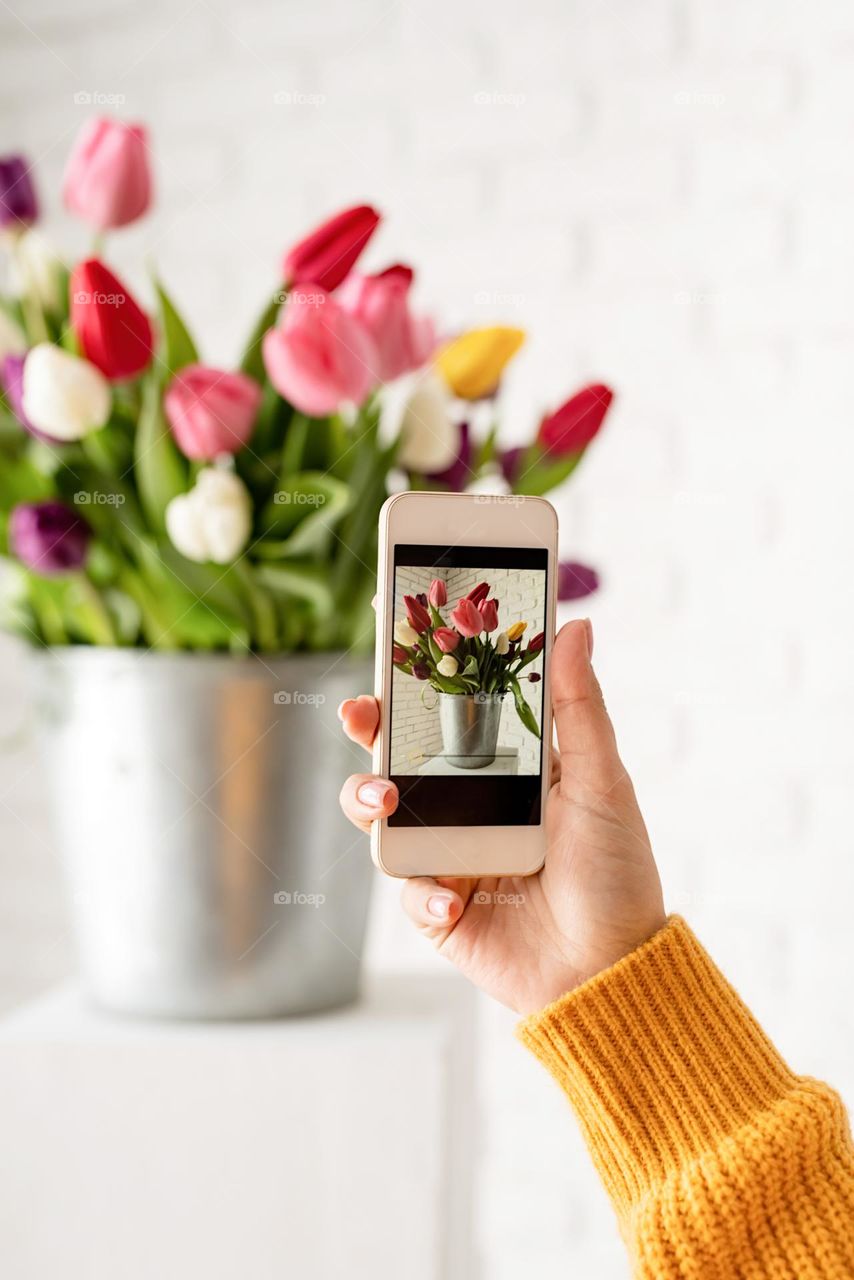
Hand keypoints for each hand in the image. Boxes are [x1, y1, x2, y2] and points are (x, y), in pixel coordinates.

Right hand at [338, 619, 665, 1014]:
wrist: (612, 973)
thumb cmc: (616, 872)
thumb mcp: (604, 782)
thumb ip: (579, 706)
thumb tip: (576, 626)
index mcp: (506, 767)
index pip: (452, 707)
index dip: (419, 671)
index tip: (394, 627)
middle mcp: (469, 805)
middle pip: (400, 753)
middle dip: (371, 728)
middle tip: (361, 710)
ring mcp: (448, 855)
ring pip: (383, 815)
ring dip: (369, 799)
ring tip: (383, 800)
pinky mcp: (439, 908)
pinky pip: (409, 890)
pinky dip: (423, 892)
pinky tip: (452, 897)